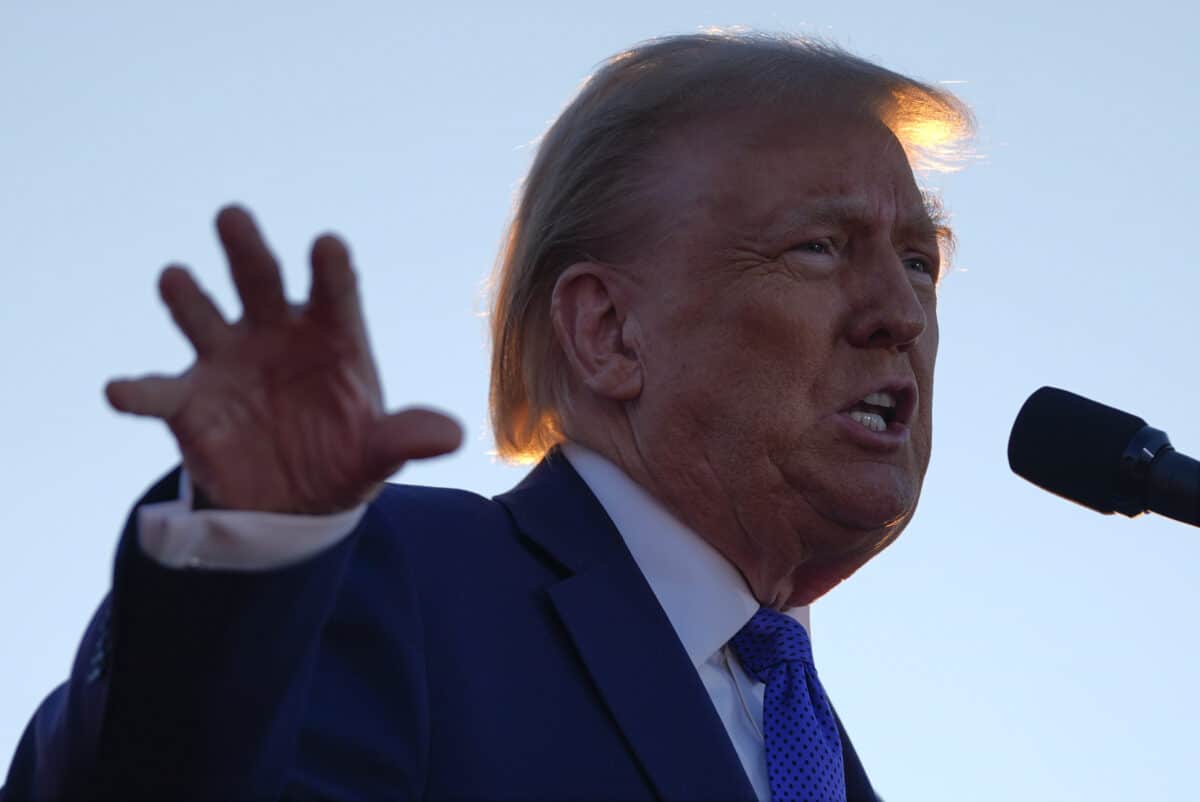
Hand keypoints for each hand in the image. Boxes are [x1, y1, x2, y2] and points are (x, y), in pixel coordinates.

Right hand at [105, 205, 462, 514]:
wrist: (293, 502)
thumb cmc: (344, 456)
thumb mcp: (379, 453)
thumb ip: (405, 438)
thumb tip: (451, 436)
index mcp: (331, 334)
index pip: (335, 292)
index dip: (330, 269)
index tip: (327, 245)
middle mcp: (275, 332)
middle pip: (261, 281)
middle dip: (247, 249)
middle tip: (233, 216)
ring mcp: (228, 360)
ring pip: (203, 316)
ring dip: (188, 297)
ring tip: (175, 277)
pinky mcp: (188, 401)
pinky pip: (158, 391)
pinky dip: (137, 390)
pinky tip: (119, 391)